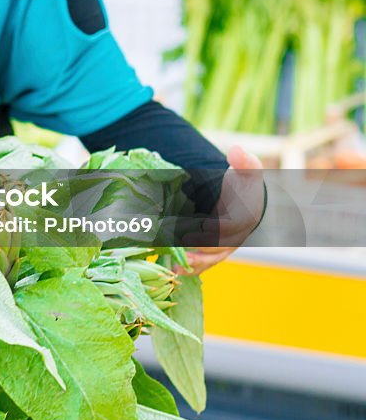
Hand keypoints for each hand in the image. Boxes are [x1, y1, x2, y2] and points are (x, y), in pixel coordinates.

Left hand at [179, 146, 263, 275]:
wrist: (244, 204)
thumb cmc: (243, 186)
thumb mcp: (246, 171)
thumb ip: (244, 162)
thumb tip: (237, 150)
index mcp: (244, 219)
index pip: (230, 228)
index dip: (216, 230)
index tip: (200, 228)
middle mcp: (235, 238)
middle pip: (217, 249)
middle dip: (199, 251)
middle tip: (180, 250)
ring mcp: (223, 249)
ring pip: (208, 260)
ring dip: (192, 264)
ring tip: (175, 267)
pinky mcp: (211, 254)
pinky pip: (201, 264)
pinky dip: (189, 268)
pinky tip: (173, 269)